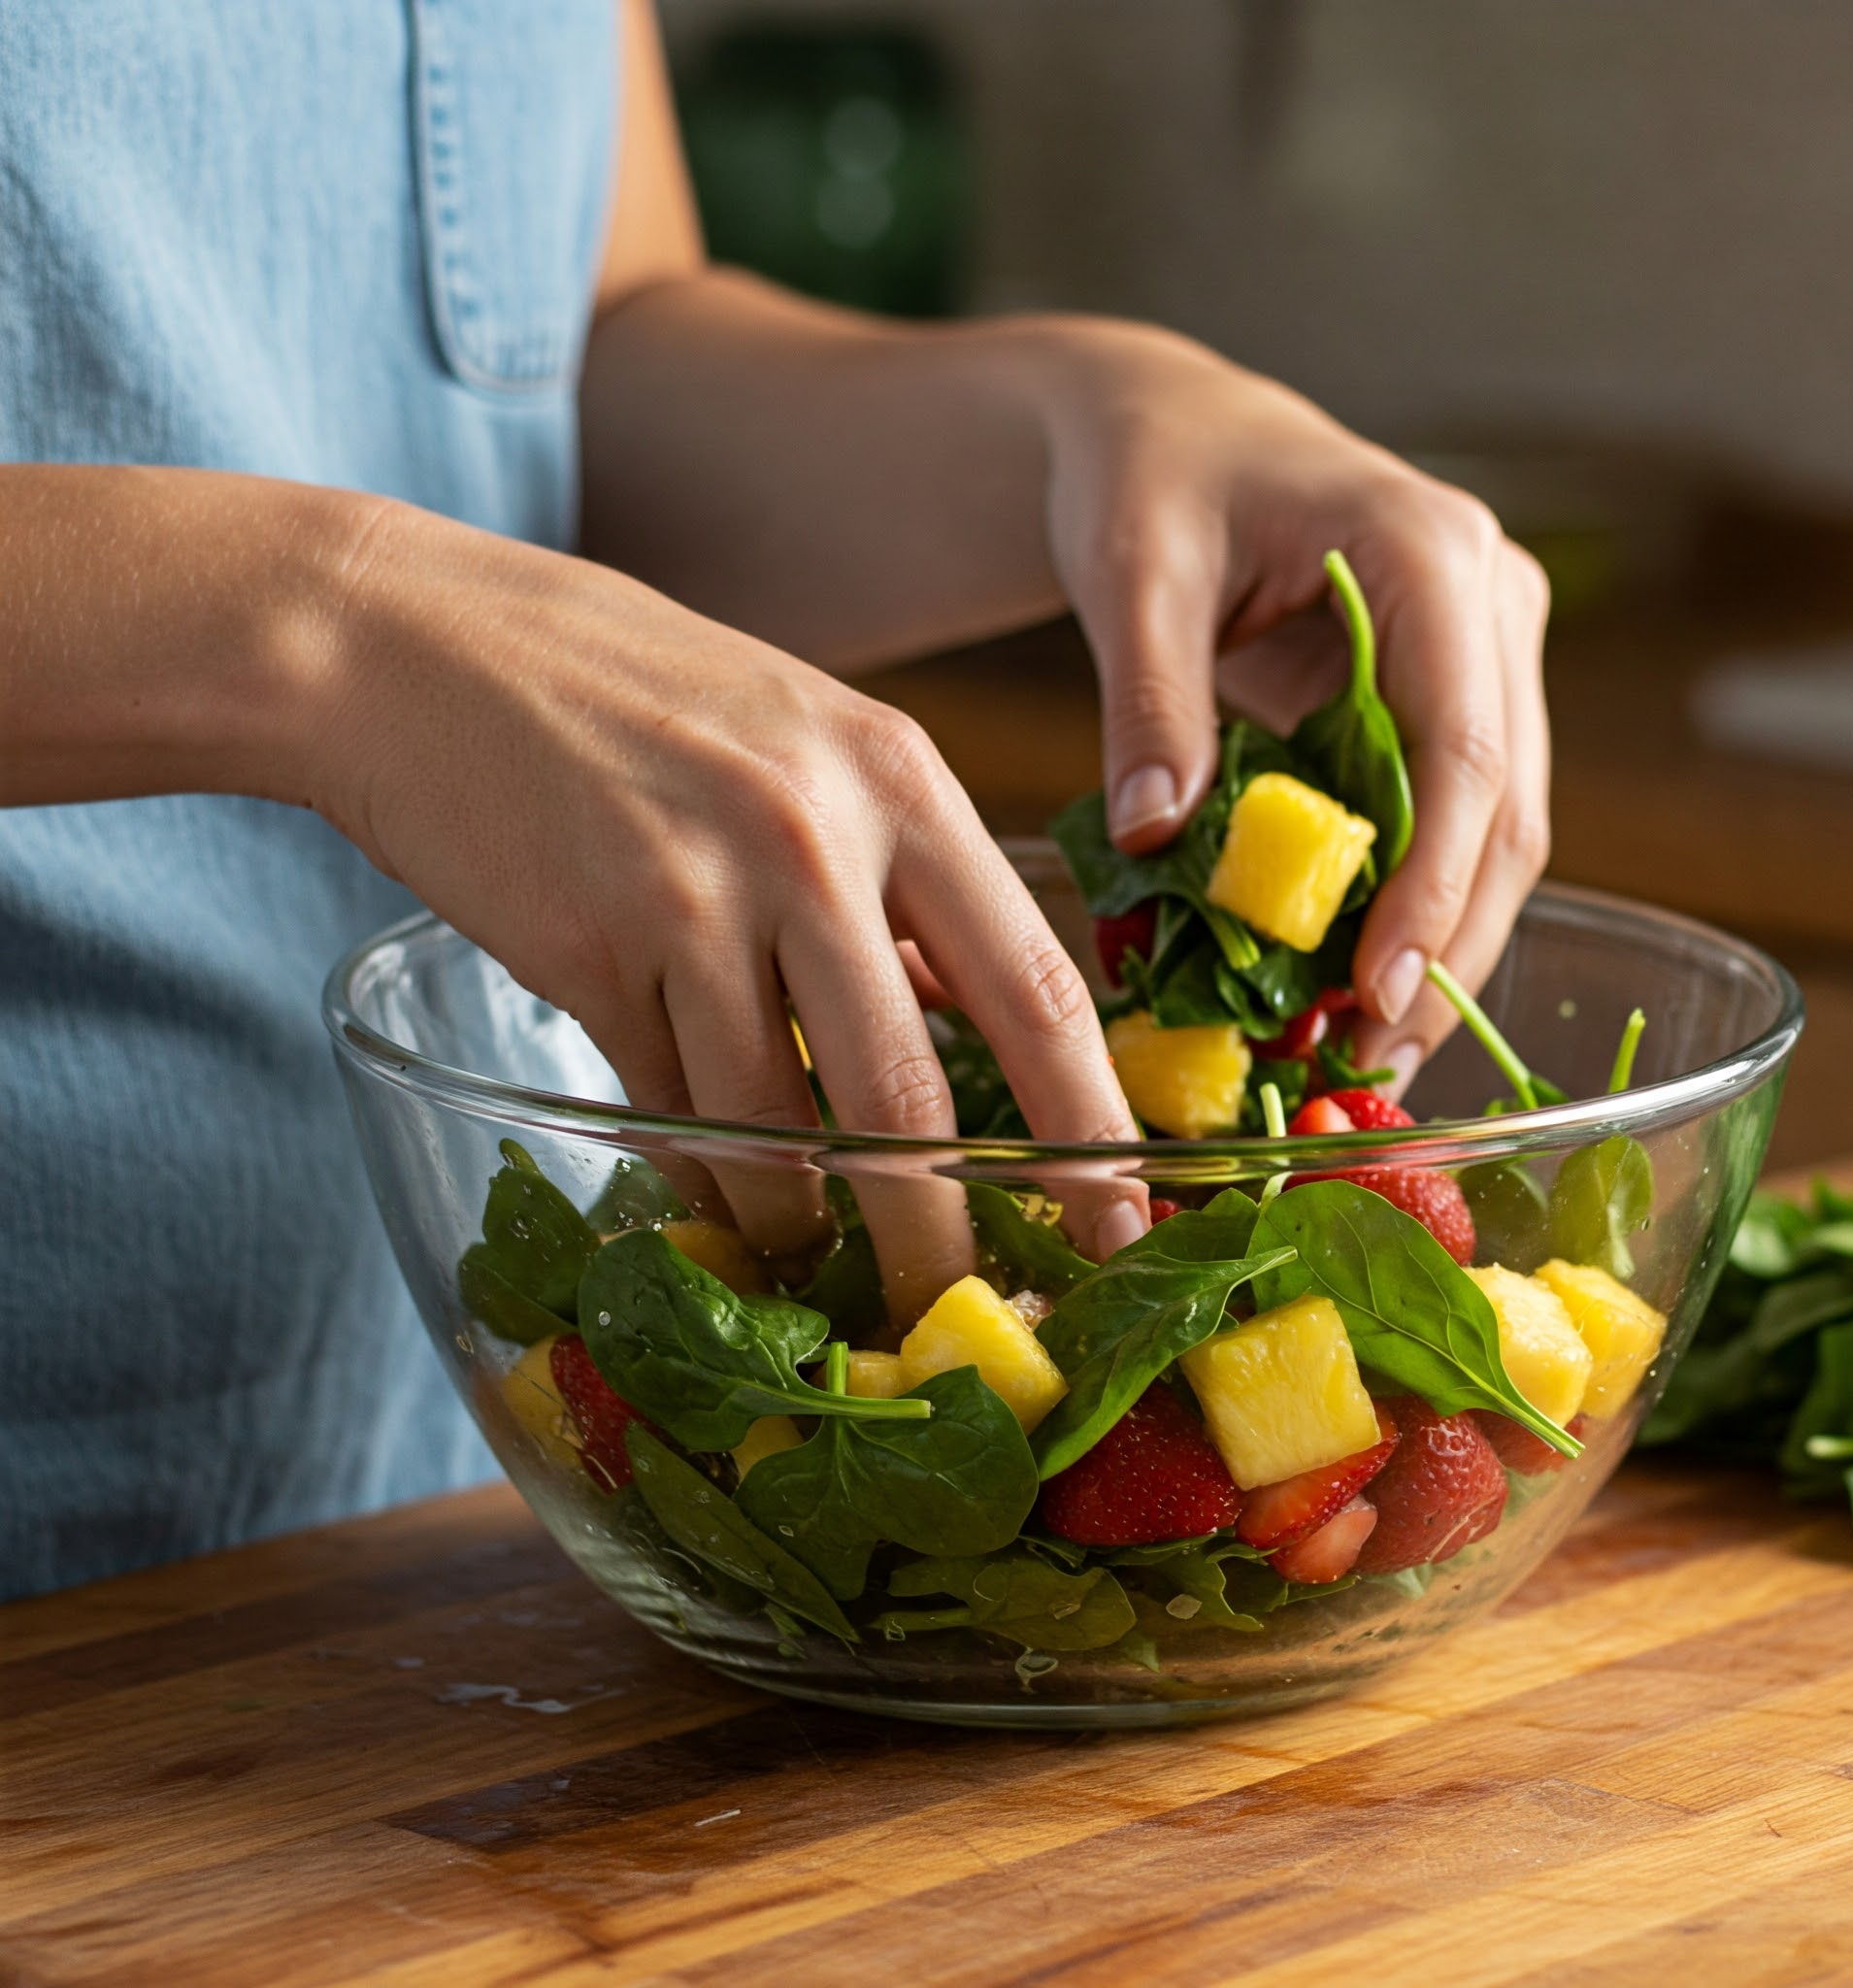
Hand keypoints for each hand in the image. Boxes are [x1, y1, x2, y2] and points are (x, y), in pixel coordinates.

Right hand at [315, 502, 1141, 1314]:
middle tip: (962, 1312)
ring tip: (817, 1271)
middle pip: (909, 1095)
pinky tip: (717, 1202)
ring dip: (801, 1224)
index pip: (1034, 982)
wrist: (427, 645)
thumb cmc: (637, 693)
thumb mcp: (810, 743)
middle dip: (942, 1232)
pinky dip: (703, 1177)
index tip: (1121, 1215)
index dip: (1087, 1122)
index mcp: (901, 780)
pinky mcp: (592, 956)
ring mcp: (698, 898)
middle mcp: (815, 839)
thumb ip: (899, 876)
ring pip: (778, 1130)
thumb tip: (971, 1012)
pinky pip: (673, 1113)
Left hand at [1031, 323, 1551, 1087]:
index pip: (1463, 750)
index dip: (1432, 888)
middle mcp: (1488, 604)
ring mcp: (1484, 655)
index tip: (1378, 994)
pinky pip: (1447, 824)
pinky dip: (1402, 908)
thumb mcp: (1131, 575)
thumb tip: (1157, 841)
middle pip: (1503, 812)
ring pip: (1494, 834)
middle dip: (1443, 948)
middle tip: (1364, 1064)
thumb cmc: (1147, 479)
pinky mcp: (1451, 699)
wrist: (1167, 436)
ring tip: (1353, 1053)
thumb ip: (1150, 705)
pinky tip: (1344, 985)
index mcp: (1430, 554)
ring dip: (1433, 945)